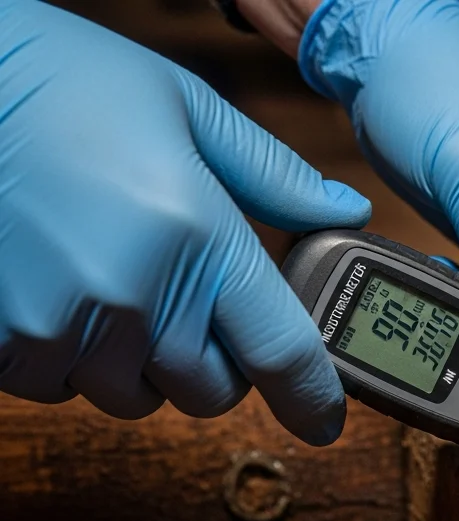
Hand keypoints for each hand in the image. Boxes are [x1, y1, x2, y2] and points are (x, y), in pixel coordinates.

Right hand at [0, 0, 371, 443]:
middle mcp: (136, 298)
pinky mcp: (3, 344)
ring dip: (137, 362)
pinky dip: (69, 357)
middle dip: (213, 362)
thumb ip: (274, 175)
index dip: (312, 397)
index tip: (324, 420)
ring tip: (111, 281)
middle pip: (209, 392)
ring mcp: (62, 328)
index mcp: (198, 238)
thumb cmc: (62, 84)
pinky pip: (60, 387)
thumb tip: (346, 213)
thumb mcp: (185, 107)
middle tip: (186, 299)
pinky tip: (58, 290)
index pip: (280, 353)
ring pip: (133, 395)